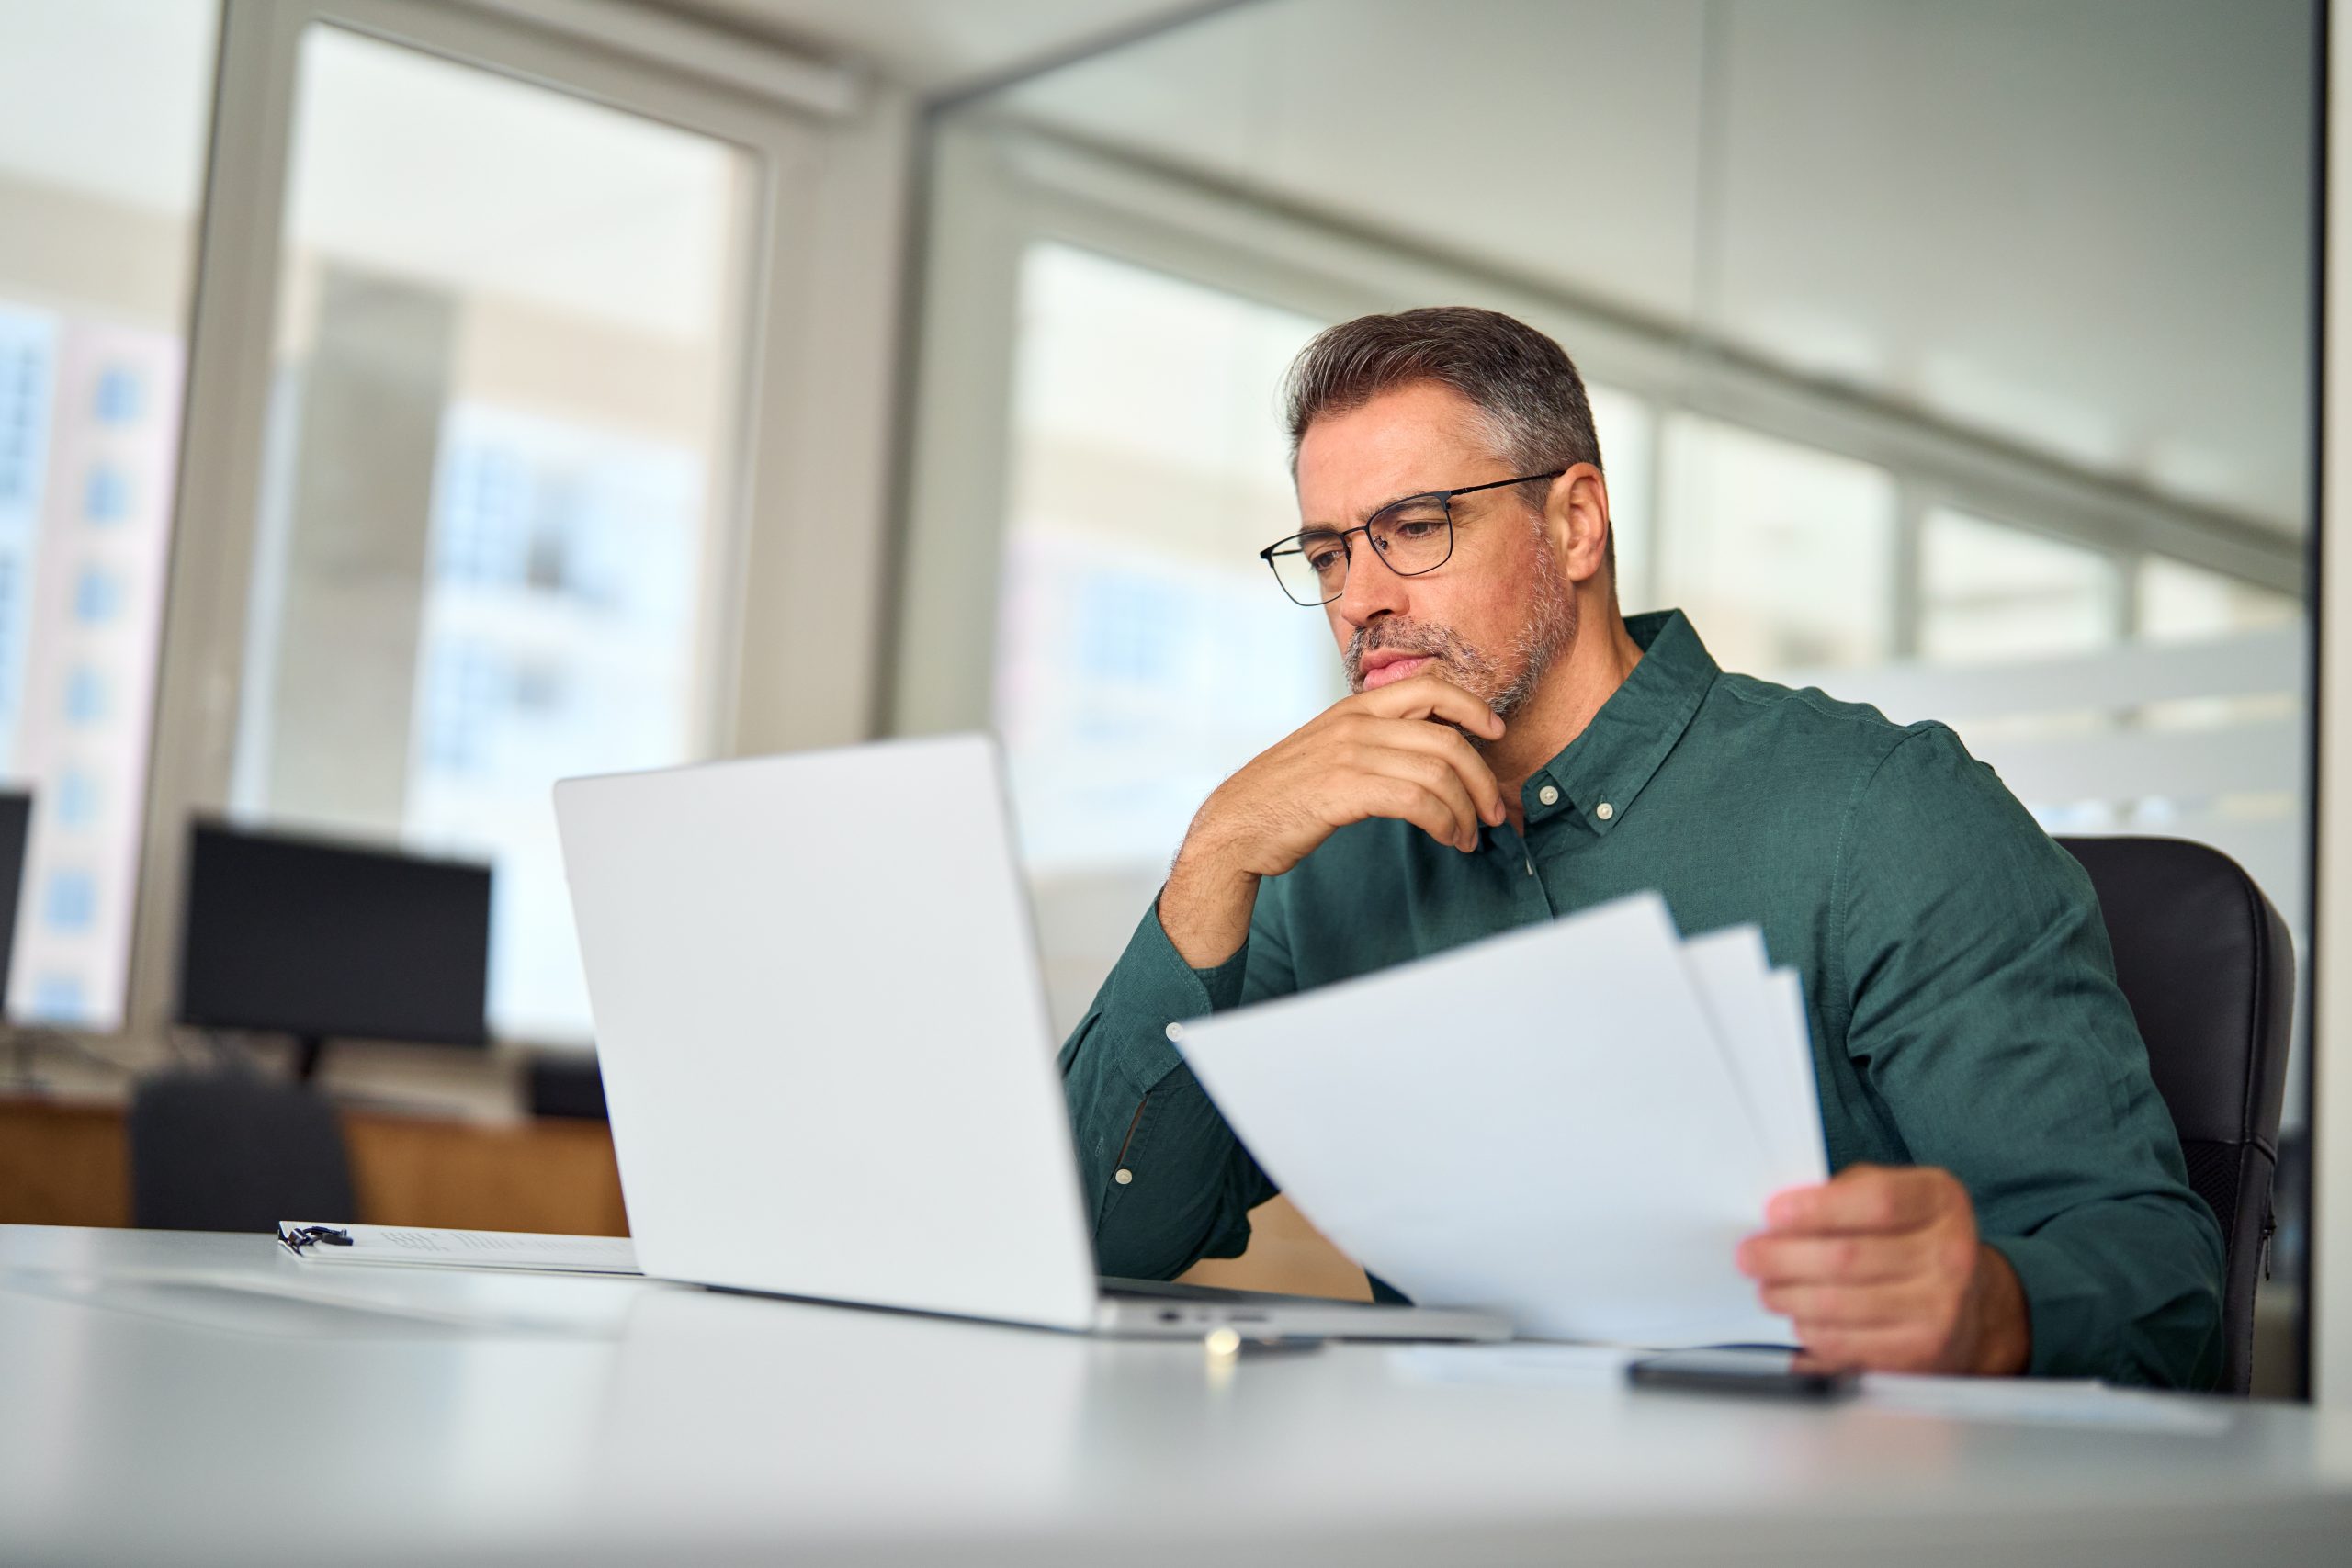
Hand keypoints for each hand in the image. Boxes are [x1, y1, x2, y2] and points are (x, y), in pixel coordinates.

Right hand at [1159, 675, 1506, 966]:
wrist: (1235, 826)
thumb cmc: (1283, 796)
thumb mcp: (1328, 751)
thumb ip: (1370, 742)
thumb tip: (1422, 754)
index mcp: (1354, 707)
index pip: (1428, 688)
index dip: (1472, 707)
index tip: (1494, 733)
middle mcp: (1356, 724)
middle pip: (1447, 740)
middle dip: (1482, 780)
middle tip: (1493, 813)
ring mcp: (1350, 755)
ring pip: (1439, 773)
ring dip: (1467, 811)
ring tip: (1470, 837)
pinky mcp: (1345, 790)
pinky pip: (1418, 801)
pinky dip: (1445, 823)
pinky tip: (1448, 838)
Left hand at [1735, 1164, 2029, 1374]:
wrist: (1969, 1306)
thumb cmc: (1911, 1239)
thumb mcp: (1892, 1195)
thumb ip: (1843, 1194)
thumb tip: (1779, 1214)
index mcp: (1940, 1201)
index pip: (1876, 1201)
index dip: (1817, 1208)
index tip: (1772, 1213)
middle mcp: (1950, 1254)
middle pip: (1847, 1257)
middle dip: (1783, 1257)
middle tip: (1750, 1256)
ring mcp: (1940, 1308)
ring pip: (1838, 1305)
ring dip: (1788, 1297)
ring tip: (1768, 1288)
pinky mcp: (1920, 1354)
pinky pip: (1845, 1345)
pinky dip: (1809, 1333)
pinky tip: (1798, 1318)